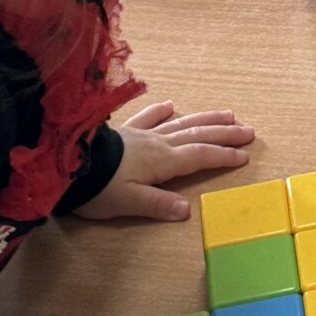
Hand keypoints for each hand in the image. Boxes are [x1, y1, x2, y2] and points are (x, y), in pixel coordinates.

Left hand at [75, 101, 253, 223]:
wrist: (66, 163)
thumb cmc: (97, 187)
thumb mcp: (128, 203)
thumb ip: (158, 205)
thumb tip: (187, 210)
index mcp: (162, 161)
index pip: (200, 156)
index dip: (223, 156)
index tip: (245, 155)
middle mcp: (158, 143)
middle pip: (198, 135)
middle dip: (225, 133)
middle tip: (249, 130)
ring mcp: (142, 133)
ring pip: (181, 123)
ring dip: (206, 118)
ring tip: (227, 113)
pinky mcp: (125, 130)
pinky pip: (148, 117)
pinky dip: (161, 111)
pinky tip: (170, 105)